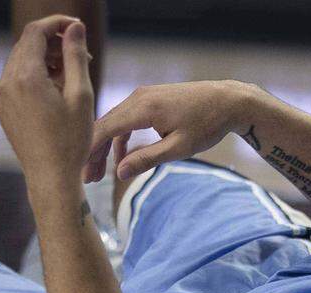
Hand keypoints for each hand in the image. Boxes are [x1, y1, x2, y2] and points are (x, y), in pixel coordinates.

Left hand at [0, 15, 93, 188]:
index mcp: (26, 76)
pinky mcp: (3, 107)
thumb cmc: (71, 140)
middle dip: (54, 42)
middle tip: (81, 54)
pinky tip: (56, 89)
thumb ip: (76, 56)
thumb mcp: (80, 95)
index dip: (57, 24)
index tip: (77, 27)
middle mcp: (7, 82)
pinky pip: (17, 79)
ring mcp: (1, 95)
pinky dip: (36, 74)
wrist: (50, 176)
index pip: (36, 32)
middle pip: (28, 44)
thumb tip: (74, 27)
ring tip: (71, 74)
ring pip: (22, 61)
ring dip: (45, 59)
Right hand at [82, 80, 249, 182]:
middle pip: (104, 125)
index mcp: (143, 108)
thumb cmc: (208, 124)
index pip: (104, 129)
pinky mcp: (149, 97)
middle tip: (88, 179)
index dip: (90, 152)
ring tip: (101, 171)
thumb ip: (147, 159)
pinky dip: (120, 136)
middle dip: (93, 152)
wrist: (228, 101)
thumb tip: (119, 172)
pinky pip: (126, 117)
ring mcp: (143, 94)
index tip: (83, 173)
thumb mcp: (179, 147)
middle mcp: (138, 97)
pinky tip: (121, 156)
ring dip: (105, 145)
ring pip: (114, 121)